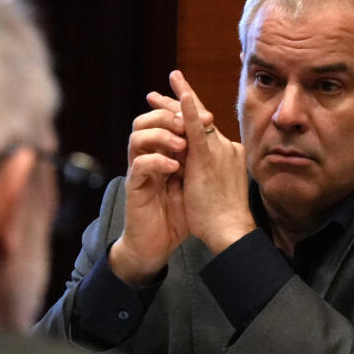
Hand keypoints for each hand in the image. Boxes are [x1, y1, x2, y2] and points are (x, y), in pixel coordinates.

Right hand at [108, 95, 191, 285]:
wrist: (160, 243)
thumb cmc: (181, 214)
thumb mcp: (197, 181)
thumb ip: (202, 159)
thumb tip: (219, 137)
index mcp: (164, 153)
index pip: (166, 121)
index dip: (180, 109)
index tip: (207, 113)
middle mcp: (149, 157)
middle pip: (147, 121)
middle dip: (169, 116)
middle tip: (190, 124)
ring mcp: (140, 171)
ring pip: (137, 137)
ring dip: (161, 136)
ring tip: (182, 146)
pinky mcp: (135, 187)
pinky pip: (139, 165)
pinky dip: (157, 161)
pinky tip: (175, 168)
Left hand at [166, 71, 255, 253]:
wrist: (230, 229)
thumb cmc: (225, 217)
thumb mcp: (219, 188)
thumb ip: (210, 172)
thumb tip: (201, 168)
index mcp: (229, 155)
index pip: (207, 130)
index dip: (193, 114)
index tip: (182, 102)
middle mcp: (226, 148)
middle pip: (200, 120)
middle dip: (181, 102)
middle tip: (169, 83)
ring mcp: (219, 150)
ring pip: (194, 121)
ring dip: (175, 103)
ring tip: (156, 93)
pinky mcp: (207, 158)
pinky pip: (195, 130)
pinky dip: (188, 111)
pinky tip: (181, 95)